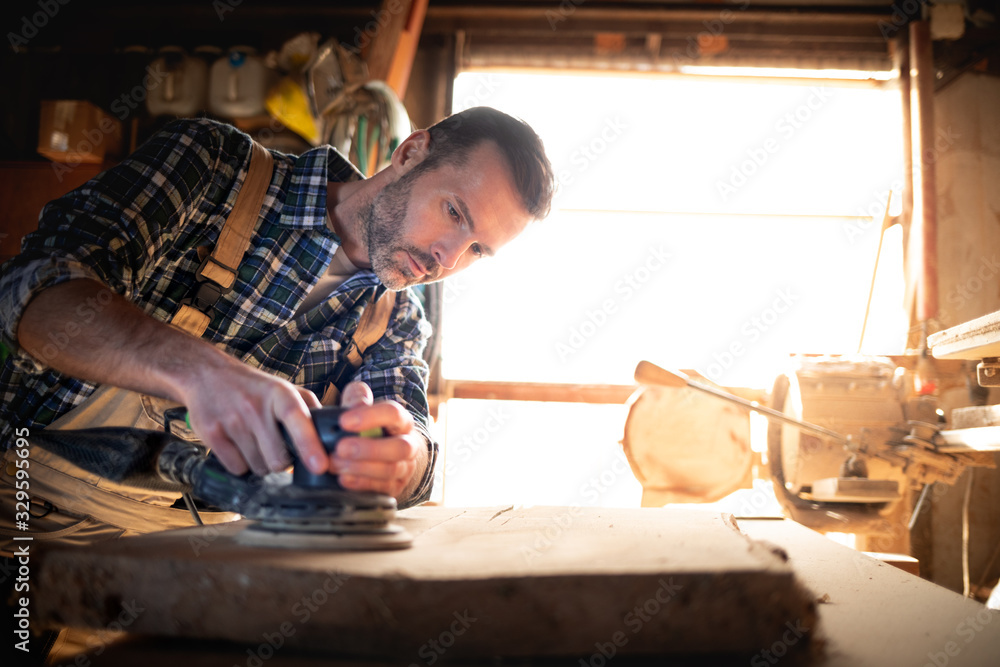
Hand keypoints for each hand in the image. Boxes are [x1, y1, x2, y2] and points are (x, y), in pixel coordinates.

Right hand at [182, 363, 327, 477]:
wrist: (207, 374)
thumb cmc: (254, 388)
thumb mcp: (284, 389)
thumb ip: (309, 409)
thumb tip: (331, 436)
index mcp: (279, 393)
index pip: (297, 418)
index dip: (310, 444)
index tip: (320, 466)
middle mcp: (255, 406)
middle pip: (278, 458)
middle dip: (282, 462)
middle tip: (277, 448)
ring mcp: (231, 420)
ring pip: (258, 467)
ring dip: (261, 464)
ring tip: (256, 443)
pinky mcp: (211, 433)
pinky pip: (236, 468)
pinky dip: (241, 465)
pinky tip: (239, 446)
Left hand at [331, 381, 423, 498]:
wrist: (388, 455)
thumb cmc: (370, 428)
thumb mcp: (362, 408)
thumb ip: (357, 398)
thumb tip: (358, 402)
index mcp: (402, 421)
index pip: (393, 414)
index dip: (370, 416)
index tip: (343, 421)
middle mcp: (409, 444)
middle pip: (400, 447)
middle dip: (369, 448)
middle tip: (340, 447)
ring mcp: (405, 468)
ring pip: (391, 470)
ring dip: (361, 467)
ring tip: (335, 464)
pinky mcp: (396, 487)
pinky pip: (383, 488)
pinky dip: (361, 484)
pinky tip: (343, 479)